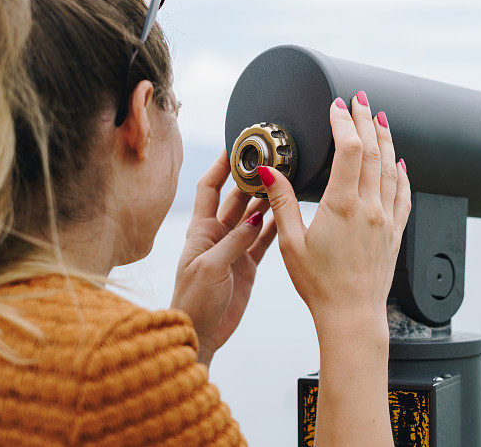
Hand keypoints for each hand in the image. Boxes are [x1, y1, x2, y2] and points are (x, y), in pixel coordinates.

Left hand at [171, 150, 276, 368]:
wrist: (199, 334)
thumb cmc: (194, 302)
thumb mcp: (211, 268)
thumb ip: (234, 242)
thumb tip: (255, 217)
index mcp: (200, 231)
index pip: (208, 188)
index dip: (219, 166)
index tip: (234, 147)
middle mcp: (216, 235)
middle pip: (235, 199)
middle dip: (250, 180)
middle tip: (270, 163)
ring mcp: (233, 249)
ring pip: (252, 217)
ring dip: (266, 201)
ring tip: (284, 182)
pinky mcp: (246, 265)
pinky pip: (262, 240)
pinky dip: (274, 227)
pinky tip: (287, 214)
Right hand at [258, 91, 410, 331]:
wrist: (352, 315)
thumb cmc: (320, 285)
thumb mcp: (291, 243)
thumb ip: (282, 203)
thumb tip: (270, 172)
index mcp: (343, 206)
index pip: (348, 150)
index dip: (343, 122)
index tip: (337, 105)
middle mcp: (370, 208)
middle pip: (372, 152)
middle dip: (366, 121)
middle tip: (361, 100)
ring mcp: (386, 219)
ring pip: (391, 168)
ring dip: (386, 140)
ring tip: (381, 120)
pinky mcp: (395, 232)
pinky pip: (404, 194)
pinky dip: (402, 173)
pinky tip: (400, 162)